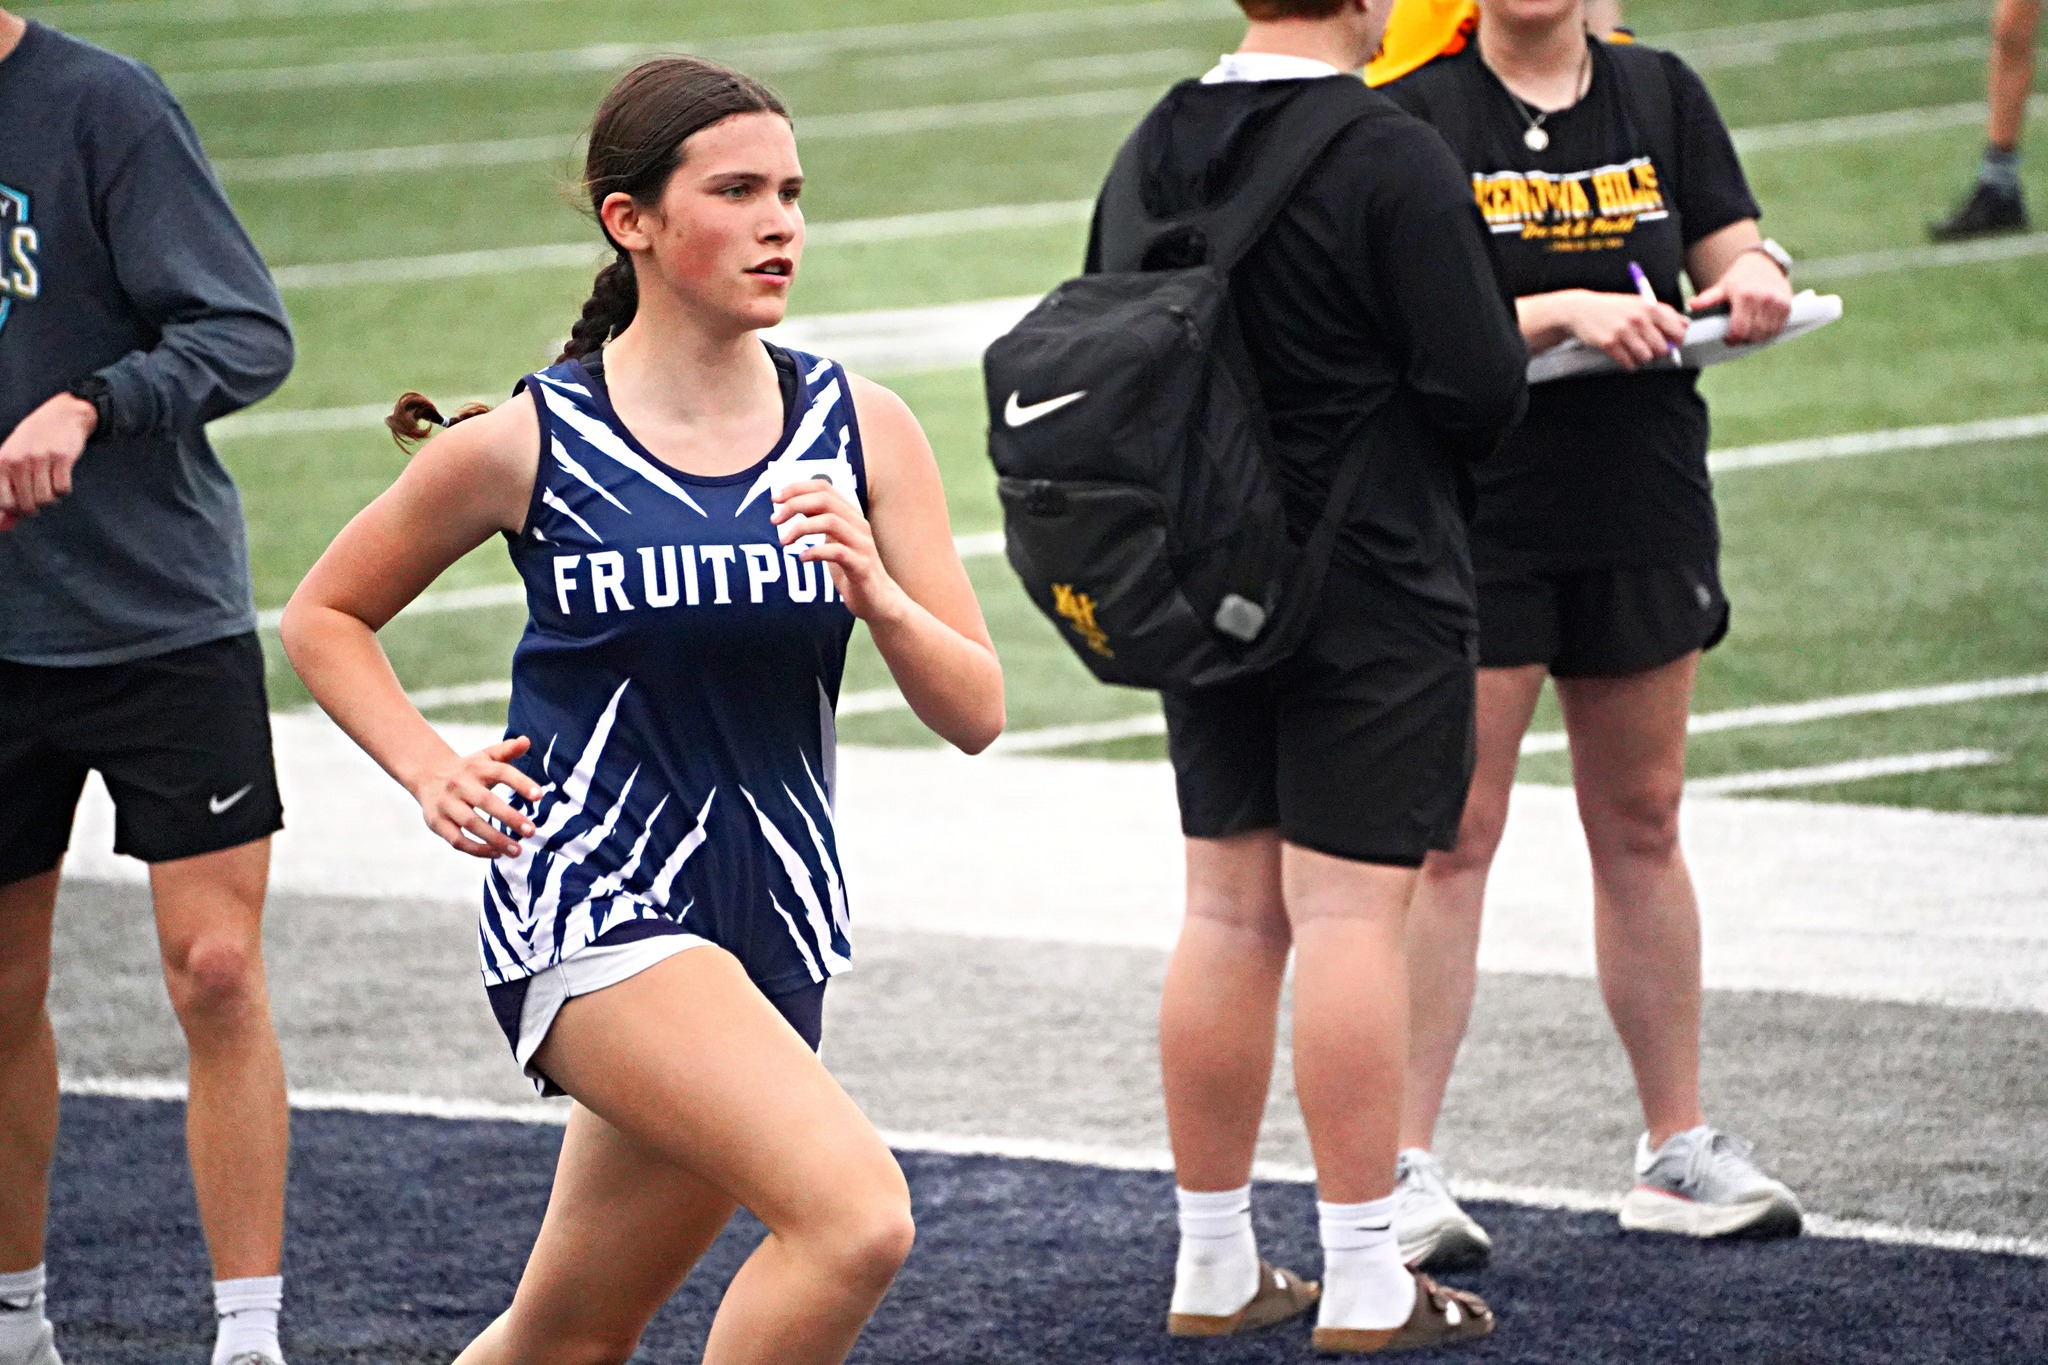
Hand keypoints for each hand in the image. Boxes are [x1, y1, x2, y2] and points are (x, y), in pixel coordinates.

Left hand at [0, 392, 96, 527]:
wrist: (63, 415)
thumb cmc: (34, 443)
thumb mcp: (14, 463)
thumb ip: (8, 494)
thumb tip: (4, 527)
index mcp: (2, 461)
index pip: (5, 503)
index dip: (16, 510)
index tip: (24, 502)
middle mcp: (18, 459)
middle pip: (27, 505)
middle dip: (36, 506)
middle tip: (40, 493)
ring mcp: (40, 457)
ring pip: (46, 499)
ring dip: (51, 497)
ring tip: (50, 484)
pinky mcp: (62, 457)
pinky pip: (63, 489)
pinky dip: (64, 489)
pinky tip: (62, 477)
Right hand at [410, 735, 543, 858]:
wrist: (427, 774)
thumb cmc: (467, 769)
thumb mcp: (486, 757)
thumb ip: (507, 751)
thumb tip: (526, 740)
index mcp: (476, 767)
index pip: (501, 772)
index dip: (521, 783)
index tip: (540, 796)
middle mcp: (460, 785)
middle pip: (486, 801)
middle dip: (510, 817)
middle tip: (532, 831)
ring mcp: (446, 804)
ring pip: (472, 824)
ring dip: (496, 839)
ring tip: (518, 850)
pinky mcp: (437, 822)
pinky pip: (457, 840)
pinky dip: (477, 850)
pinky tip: (497, 853)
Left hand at [770, 478, 910, 623]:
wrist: (876, 598)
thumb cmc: (849, 567)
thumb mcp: (832, 539)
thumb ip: (817, 521)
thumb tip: (790, 504)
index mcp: (850, 514)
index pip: (824, 487)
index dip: (798, 488)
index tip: (775, 498)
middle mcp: (858, 524)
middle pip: (825, 500)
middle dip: (795, 505)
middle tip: (774, 520)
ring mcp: (862, 544)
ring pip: (831, 521)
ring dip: (802, 528)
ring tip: (784, 541)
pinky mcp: (861, 566)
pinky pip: (838, 552)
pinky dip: (815, 552)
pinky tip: (802, 558)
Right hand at [1565, 290, 1690, 369]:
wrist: (1581, 309)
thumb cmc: (1614, 308)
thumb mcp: (1639, 303)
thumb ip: (1664, 313)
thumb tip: (1686, 324)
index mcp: (1650, 307)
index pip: (1677, 330)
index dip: (1677, 341)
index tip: (1672, 343)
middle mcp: (1638, 319)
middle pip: (1662, 348)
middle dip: (1657, 352)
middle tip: (1648, 348)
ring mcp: (1623, 332)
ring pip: (1646, 358)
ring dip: (1642, 358)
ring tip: (1633, 350)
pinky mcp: (1610, 344)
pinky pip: (1629, 363)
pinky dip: (1628, 363)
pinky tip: (1623, 354)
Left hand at [1689, 250, 1792, 343]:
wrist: (1763, 264)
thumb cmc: (1739, 279)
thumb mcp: (1722, 287)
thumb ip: (1707, 299)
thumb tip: (1692, 304)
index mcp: (1746, 296)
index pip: (1739, 330)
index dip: (1732, 339)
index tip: (1728, 338)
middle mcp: (1764, 299)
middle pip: (1753, 335)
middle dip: (1744, 339)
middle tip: (1738, 335)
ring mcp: (1778, 303)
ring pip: (1767, 334)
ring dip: (1757, 337)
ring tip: (1749, 330)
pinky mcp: (1788, 306)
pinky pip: (1779, 328)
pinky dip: (1769, 332)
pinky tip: (1761, 326)